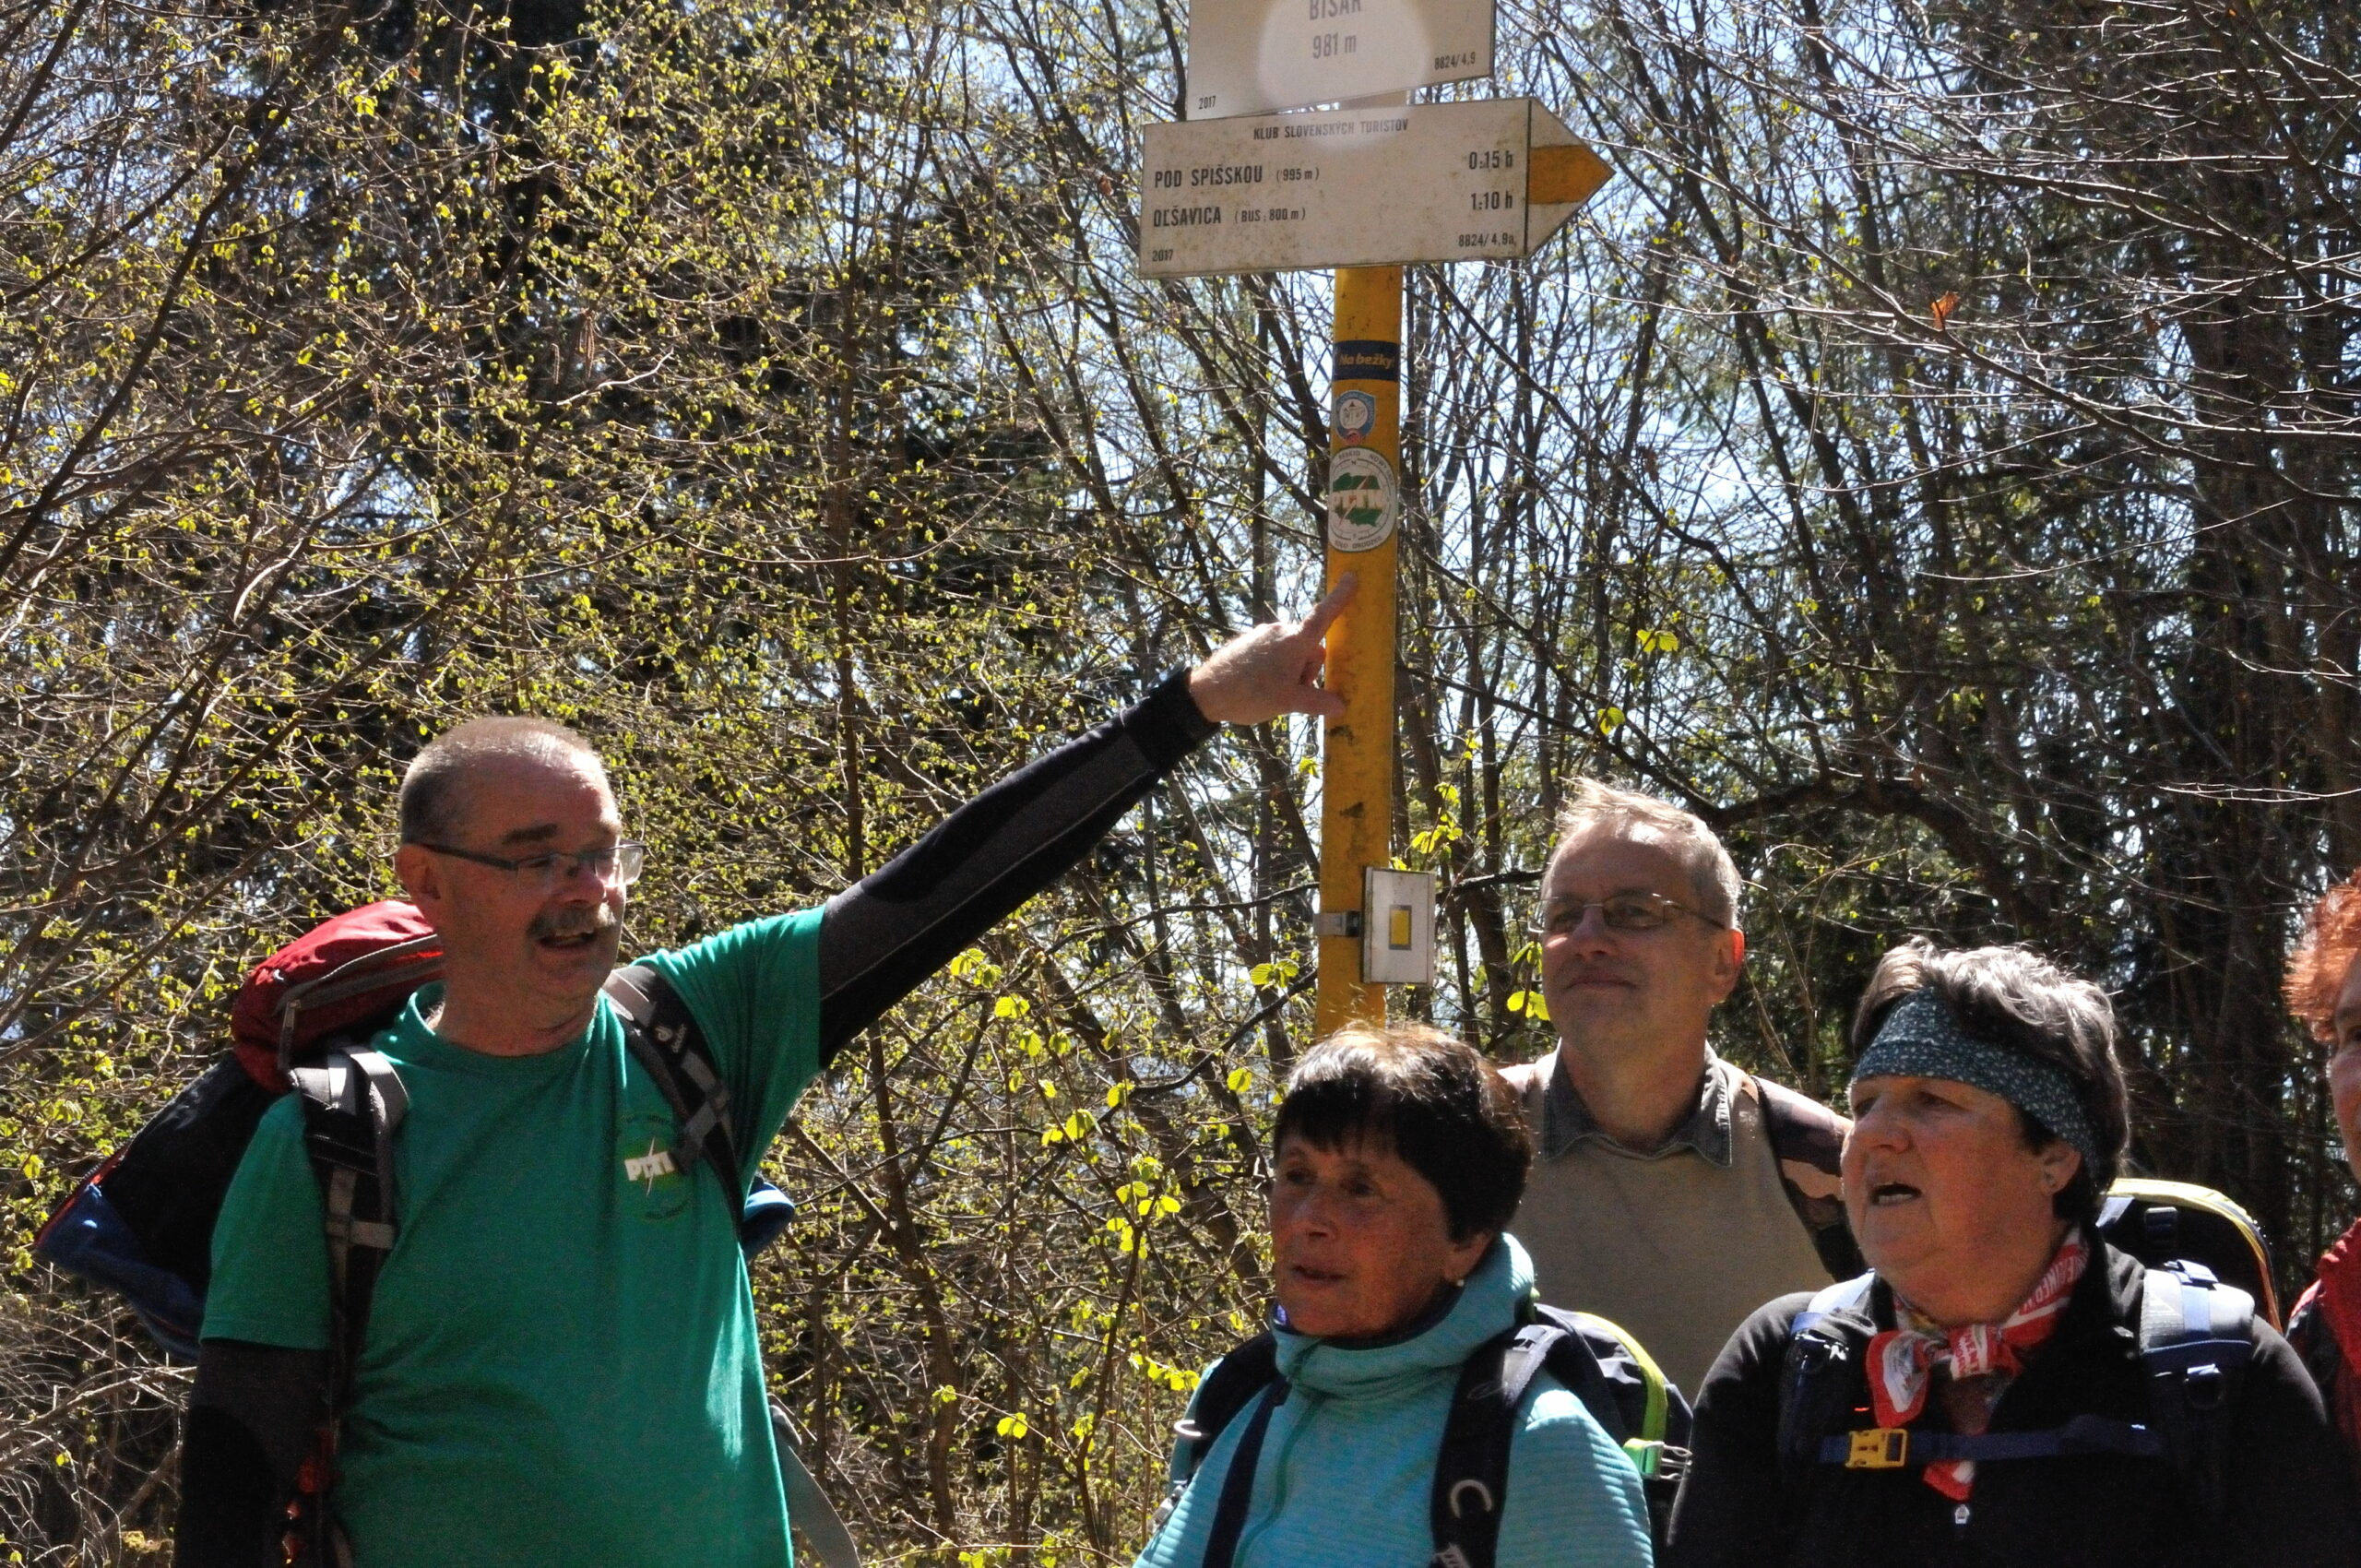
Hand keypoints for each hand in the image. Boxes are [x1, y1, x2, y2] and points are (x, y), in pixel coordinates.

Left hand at [1186, 575, 1356, 725]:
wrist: (1207, 693)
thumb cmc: (1251, 694)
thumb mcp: (1289, 702)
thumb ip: (1318, 702)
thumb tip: (1340, 706)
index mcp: (1294, 641)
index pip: (1324, 615)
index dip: (1340, 597)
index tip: (1351, 577)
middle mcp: (1280, 631)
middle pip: (1310, 646)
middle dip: (1309, 668)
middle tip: (1294, 692)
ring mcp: (1263, 634)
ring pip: (1292, 650)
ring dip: (1293, 669)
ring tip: (1275, 692)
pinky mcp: (1250, 641)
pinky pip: (1275, 651)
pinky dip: (1277, 666)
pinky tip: (1262, 685)